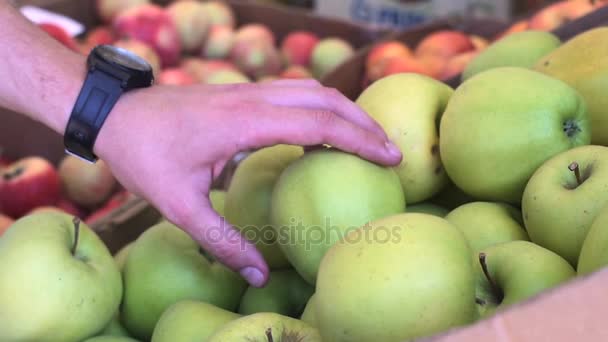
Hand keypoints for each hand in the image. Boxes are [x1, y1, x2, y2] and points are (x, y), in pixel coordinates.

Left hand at [95, 79, 401, 286]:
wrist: (115, 113)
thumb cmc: (144, 156)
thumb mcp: (178, 206)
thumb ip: (222, 240)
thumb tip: (257, 276)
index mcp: (244, 122)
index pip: (318, 122)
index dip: (358, 139)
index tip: (388, 157)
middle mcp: (253, 98)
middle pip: (325, 98)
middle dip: (364, 122)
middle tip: (392, 150)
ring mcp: (248, 90)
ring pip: (312, 89)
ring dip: (345, 110)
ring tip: (370, 138)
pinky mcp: (242, 92)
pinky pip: (294, 92)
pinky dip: (322, 107)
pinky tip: (326, 130)